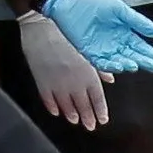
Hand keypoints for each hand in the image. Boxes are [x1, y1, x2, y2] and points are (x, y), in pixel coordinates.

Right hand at [15, 8, 111, 131]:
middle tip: (90, 126)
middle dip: (87, 117)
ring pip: (66, 105)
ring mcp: (57, 84)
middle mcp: (74, 82)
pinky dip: (52, 107)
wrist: (42, 25)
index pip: (97, 98)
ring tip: (75, 121)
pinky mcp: (41, 82)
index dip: (100, 111)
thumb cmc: (67, 33)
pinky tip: (56, 112)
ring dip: (71, 114)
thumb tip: (111, 78)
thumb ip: (100, 66)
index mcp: (88, 74)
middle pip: (83, 105)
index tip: (102, 120)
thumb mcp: (87, 49)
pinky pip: (48, 100)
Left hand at [40, 0, 152, 75]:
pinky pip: (103, 63)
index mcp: (124, 32)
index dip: (150, 53)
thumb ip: (138, 21)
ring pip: (119, 61)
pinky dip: (112, 65)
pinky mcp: (90, 52)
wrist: (69, 1)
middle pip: (133, 56)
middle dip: (144, 62)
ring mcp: (103, 49)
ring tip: (136, 65)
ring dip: (129, 64)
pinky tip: (121, 65)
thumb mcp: (120, 9)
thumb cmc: (94, 2)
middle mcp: (115, 43)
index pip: (140, 46)